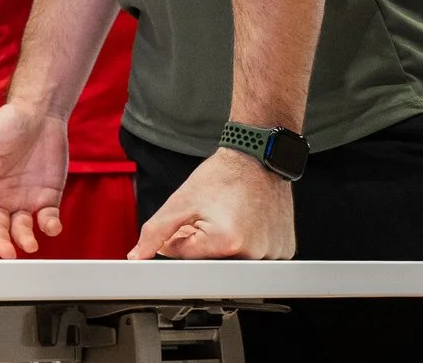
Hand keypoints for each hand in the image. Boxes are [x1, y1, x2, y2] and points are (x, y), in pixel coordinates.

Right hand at [0, 100, 68, 257]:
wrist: (39, 113)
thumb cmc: (6, 124)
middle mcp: (1, 198)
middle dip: (0, 241)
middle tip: (7, 251)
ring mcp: (24, 199)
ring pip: (21, 229)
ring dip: (24, 238)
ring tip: (29, 243)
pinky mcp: (47, 197)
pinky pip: (47, 219)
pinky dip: (49, 225)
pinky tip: (50, 225)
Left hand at [130, 148, 294, 259]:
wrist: (257, 158)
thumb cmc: (223, 176)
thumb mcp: (181, 201)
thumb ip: (156, 231)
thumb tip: (137, 256)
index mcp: (226, 242)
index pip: (186, 258)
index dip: (181, 238)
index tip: (192, 221)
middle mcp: (253, 254)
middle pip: (211, 264)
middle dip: (202, 245)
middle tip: (213, 217)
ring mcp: (273, 254)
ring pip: (233, 263)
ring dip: (225, 246)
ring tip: (232, 217)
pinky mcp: (284, 251)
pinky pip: (256, 259)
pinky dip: (247, 245)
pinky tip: (248, 223)